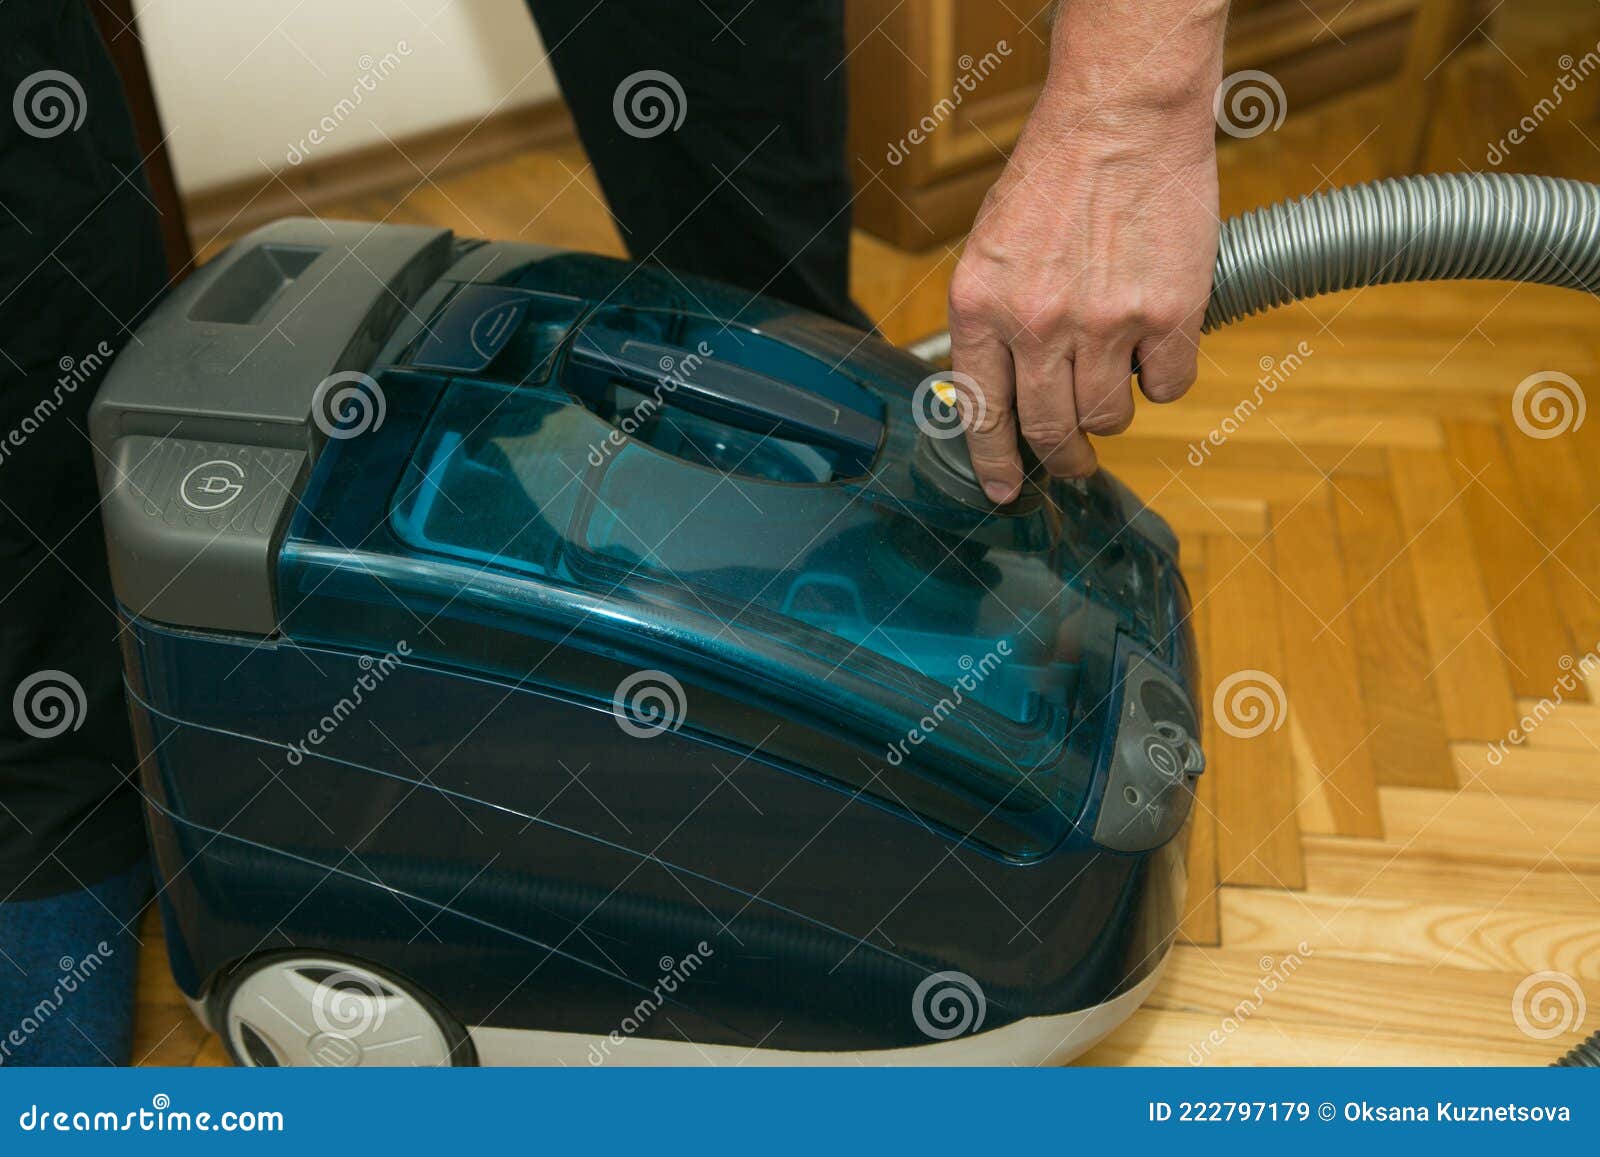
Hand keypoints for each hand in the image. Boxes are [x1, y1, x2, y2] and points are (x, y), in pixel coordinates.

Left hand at [947, 2, 1226, 502]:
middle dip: (1065, 459)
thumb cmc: (1054, 177)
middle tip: (1076, 465)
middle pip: (1051, 430)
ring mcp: (1104, 323)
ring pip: (1109, 416)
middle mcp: (1036, 323)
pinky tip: (1159, 341)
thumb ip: (991, 324)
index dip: (996, 464)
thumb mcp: (990, 251)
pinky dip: (1164, 377)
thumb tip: (998, 398)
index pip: (983, 415)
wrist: (1121, 119)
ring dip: (1114, 409)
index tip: (1006, 492)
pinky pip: (1168, 387)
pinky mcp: (1167, 316)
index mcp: (980, 307)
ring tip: (1117, 370)